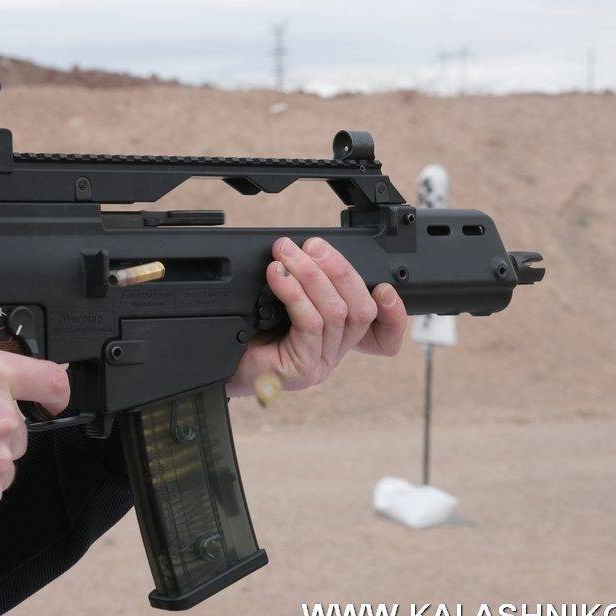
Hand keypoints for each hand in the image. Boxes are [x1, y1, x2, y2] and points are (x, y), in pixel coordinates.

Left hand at [227, 237, 406, 396]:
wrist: (221, 365)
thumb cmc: (249, 332)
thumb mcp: (284, 301)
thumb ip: (307, 284)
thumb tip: (311, 248)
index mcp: (338, 336)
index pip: (382, 329)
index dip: (394, 312)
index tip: (383, 285)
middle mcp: (335, 352)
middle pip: (360, 308)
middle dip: (338, 268)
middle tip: (311, 246)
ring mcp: (321, 363)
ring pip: (334, 311)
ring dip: (309, 274)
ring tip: (285, 254)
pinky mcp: (303, 369)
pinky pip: (310, 323)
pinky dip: (294, 293)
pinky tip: (278, 276)